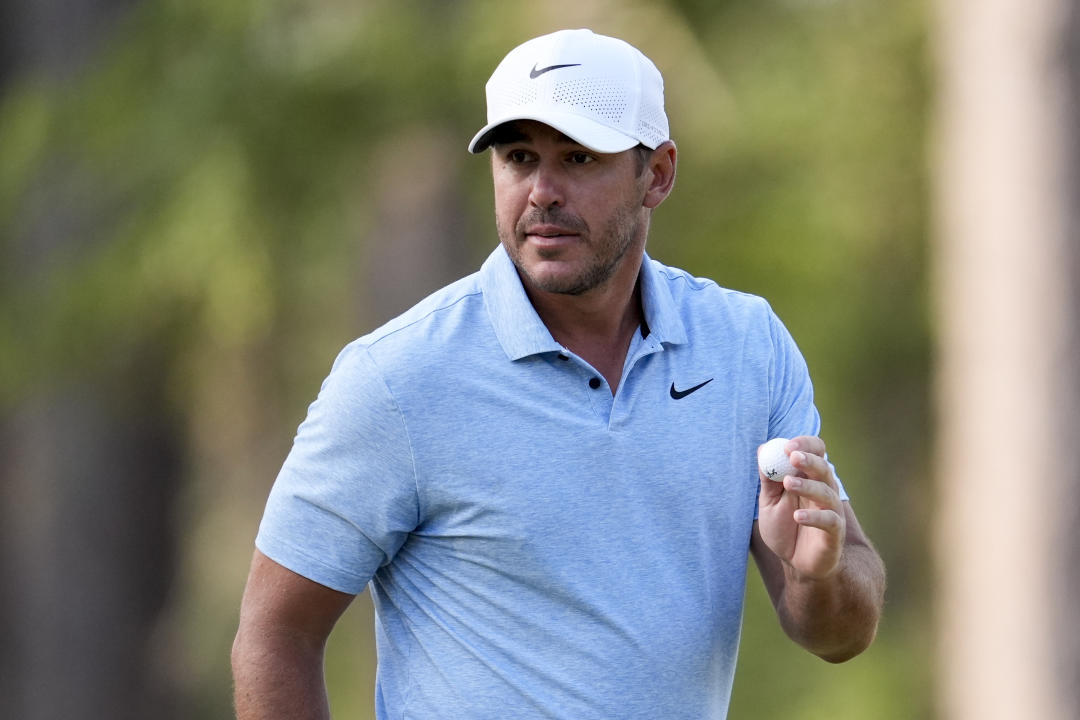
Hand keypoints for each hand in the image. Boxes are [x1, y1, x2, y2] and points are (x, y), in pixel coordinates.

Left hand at [756, 436, 845, 580]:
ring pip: (826, 493)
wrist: (795, 562)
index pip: (816, 452)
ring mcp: (831, 511)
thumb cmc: (784, 527)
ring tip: (788, 484)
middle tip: (792, 456)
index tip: (788, 446)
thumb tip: (763, 450)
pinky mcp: (835, 532)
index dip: (806, 445)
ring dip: (807, 486)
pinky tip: (797, 517)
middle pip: (823, 469)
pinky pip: (829, 520)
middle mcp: (824, 490)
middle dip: (809, 460)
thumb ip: (768, 478)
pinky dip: (814, 517)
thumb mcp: (770, 502)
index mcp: (809, 478)